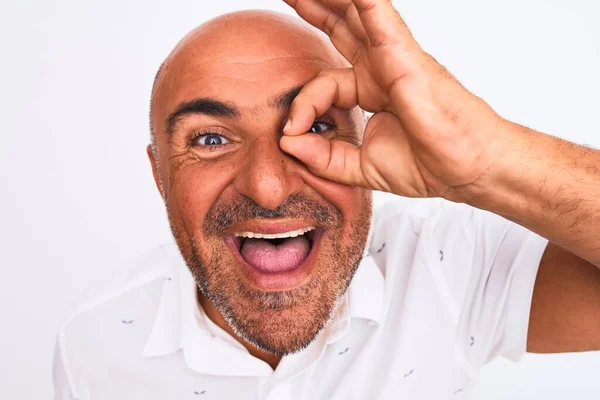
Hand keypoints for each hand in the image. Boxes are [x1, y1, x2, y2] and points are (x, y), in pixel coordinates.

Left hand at [280, 0, 507, 198]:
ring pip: (354, 14)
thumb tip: (287, 141)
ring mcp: (391, 57)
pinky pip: (377, 15)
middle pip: (339, 28)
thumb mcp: (359, 167)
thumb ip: (321, 157)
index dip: (301, 106)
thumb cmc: (428, 163)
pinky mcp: (402, 54)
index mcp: (370, 90)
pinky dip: (363, 1)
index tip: (290, 133)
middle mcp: (379, 68)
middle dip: (313, 8)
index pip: (321, 85)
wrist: (466, 168)